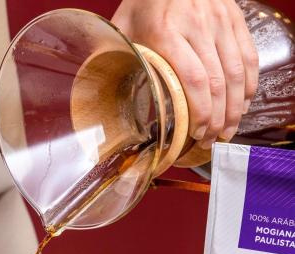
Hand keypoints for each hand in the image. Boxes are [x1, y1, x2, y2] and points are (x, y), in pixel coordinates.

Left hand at [112, 0, 258, 148]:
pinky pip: (249, 57)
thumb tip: (103, 92)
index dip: (198, 112)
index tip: (195, 132)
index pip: (192, 80)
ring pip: (237, 73)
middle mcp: (198, 27)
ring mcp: (221, 22)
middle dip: (217, 118)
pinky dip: (249, 85)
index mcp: (166, 32)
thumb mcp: (124, 26)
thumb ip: (120, 57)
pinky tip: (243, 104)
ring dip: (235, 107)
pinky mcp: (236, 19)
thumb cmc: (144, 1)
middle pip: (217, 82)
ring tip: (227, 130)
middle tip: (211, 139)